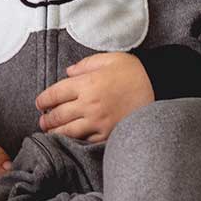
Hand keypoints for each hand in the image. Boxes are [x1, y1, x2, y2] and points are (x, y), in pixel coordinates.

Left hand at [37, 52, 153, 142]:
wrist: (161, 88)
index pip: (54, 94)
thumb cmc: (134, 72)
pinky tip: (70, 140)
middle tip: (42, 120)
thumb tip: (68, 73)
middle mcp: (89, 104)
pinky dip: (75, 141)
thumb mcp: (109, 59)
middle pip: (58, 115)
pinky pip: (86, 141)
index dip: (43, 100)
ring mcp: (99, 122)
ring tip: (50, 131)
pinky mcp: (109, 134)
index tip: (40, 104)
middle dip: (46, 119)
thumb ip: (85, 65)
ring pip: (68, 131)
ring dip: (55, 132)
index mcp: (86, 84)